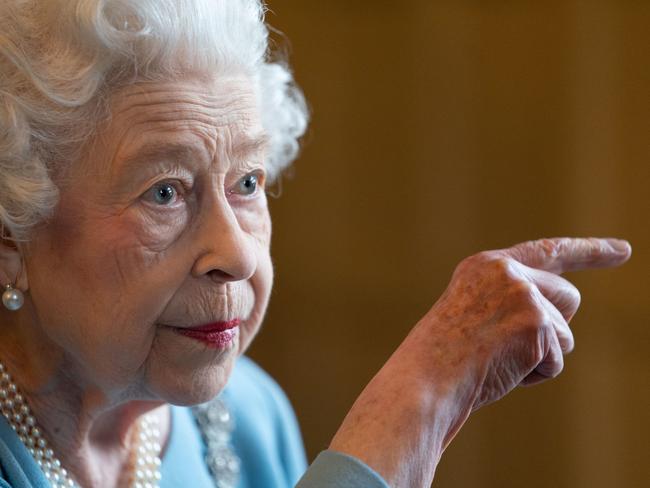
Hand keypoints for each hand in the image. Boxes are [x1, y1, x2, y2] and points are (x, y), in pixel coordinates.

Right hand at [329, 237, 630, 487]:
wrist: (423, 381)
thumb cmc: (441, 360)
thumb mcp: (471, 316)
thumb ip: (510, 305)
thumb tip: (558, 324)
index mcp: (484, 267)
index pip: (546, 251)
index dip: (589, 251)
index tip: (624, 250)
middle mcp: (506, 272)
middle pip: (567, 297)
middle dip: (553, 326)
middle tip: (512, 346)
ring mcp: (522, 294)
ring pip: (564, 332)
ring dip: (540, 355)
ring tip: (494, 360)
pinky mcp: (535, 324)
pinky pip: (555, 361)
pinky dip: (534, 375)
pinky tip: (500, 371)